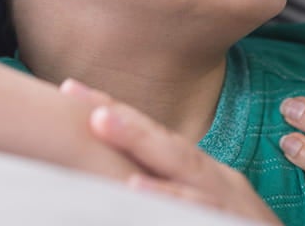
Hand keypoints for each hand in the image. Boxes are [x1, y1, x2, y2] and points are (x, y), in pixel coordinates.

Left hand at [60, 79, 281, 223]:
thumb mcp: (200, 204)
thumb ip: (167, 187)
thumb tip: (119, 178)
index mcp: (199, 173)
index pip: (153, 136)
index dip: (114, 110)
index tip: (71, 91)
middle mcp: (213, 179)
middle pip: (165, 142)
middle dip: (123, 117)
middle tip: (78, 95)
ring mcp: (225, 200)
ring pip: (183, 168)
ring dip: (142, 142)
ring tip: (102, 121)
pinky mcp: (233, 223)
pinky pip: (199, 209)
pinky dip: (172, 198)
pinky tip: (139, 188)